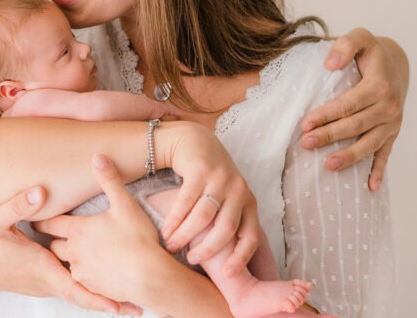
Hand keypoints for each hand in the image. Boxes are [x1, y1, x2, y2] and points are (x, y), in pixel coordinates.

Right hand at [0, 185, 133, 314]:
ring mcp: (39, 282)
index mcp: (39, 268)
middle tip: (138, 306)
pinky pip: (65, 286)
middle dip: (109, 301)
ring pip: (75, 291)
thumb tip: (42, 190)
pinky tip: (96, 279)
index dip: (100, 299)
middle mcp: (43, 280)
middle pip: (82, 295)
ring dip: (98, 295)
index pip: (76, 290)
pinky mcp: (35, 279)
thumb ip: (19, 205)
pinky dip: (84, 287)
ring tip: (126, 297)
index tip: (122, 306)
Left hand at [35, 155, 170, 313]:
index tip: (35, 218)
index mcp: (78, 231)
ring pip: (67, 264)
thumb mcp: (124, 204)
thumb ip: (109, 180)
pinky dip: (85, 274)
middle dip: (54, 240)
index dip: (42, 220)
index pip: (50, 224)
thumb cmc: (137, 239)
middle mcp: (74, 252)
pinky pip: (81, 280)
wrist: (149, 276)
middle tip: (54, 235)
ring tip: (77, 253)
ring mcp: (81, 272)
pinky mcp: (91, 288)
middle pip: (54, 246)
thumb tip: (97, 157)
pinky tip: (95, 270)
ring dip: (70, 258)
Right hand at [158, 121, 259, 274]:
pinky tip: (166, 229)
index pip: (251, 236)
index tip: (226, 274)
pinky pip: (186, 201)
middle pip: (225, 229)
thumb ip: (228, 221)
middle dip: (208, 249)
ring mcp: (220, 178)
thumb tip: (225, 262)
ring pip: (203, 217)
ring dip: (186, 235)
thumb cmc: (210, 179)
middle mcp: (239, 190)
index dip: (240, 257)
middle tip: (192, 260)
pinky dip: (175, 219)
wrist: (195, 142)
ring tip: (171, 246)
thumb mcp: (227, 198)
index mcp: (249, 201)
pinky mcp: (201, 170)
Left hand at [300, 28, 408, 190]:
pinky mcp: (393, 133)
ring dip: (350, 157)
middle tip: (306, 144)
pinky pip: (386, 154)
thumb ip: (345, 45)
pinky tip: (370, 188)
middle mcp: (388, 107)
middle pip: (356, 126)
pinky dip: (379, 171)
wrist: (397, 64)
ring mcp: (392, 123)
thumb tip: (328, 63)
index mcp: (378, 85)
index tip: (305, 123)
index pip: (348, 104)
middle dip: (330, 136)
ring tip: (328, 165)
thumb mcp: (361, 38)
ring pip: (370, 144)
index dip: (327, 114)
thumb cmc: (371, 52)